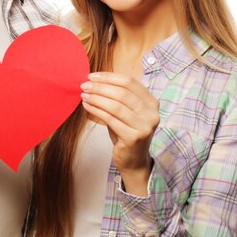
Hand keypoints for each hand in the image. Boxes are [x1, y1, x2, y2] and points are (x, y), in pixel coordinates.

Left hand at [80, 72, 158, 192]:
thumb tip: (94, 81)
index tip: (92, 76)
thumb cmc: (126, 131)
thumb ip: (117, 96)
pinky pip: (110, 119)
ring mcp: (145, 126)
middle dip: (100, 87)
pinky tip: (87, 106)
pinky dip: (96, 110)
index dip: (109, 77)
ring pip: (115, 105)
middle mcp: (152, 113)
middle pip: (122, 92)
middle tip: (84, 85)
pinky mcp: (134, 137)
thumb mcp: (126, 111)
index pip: (129, 81)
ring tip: (84, 95)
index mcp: (151, 102)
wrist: (133, 160)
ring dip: (96, 98)